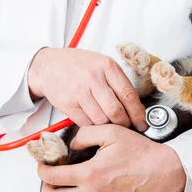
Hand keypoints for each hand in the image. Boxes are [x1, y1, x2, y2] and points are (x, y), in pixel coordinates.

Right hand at [28, 48, 147, 130]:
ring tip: (110, 124)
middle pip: (116, 111)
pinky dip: (93, 127)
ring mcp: (79, 92)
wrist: (49, 65)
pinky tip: (95, 122)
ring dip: (108, 126)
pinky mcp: (68, 104)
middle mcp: (93, 78)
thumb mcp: (102, 64)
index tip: (142, 123)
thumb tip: (136, 106)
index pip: (128, 95)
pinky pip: (86, 124)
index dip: (138, 113)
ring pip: (102, 120)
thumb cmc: (79, 65)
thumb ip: (118, 82)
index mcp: (107, 67)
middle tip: (127, 126)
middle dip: (124, 123)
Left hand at [37, 125, 185, 191]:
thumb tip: (71, 145)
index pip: (52, 177)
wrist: (163, 170)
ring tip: (64, 188)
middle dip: (46, 188)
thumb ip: (84, 135)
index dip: (42, 170)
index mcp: (90, 174)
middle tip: (48, 179)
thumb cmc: (140, 152)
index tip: (43, 166)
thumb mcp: (110, 132)